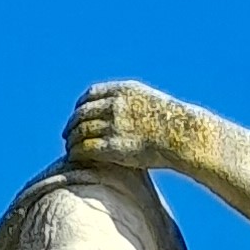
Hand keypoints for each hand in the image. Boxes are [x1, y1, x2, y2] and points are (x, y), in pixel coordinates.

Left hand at [64, 80, 180, 171]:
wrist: (181, 135)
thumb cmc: (171, 122)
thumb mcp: (149, 100)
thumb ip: (131, 102)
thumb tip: (123, 111)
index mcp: (123, 91)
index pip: (91, 94)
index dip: (80, 105)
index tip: (77, 114)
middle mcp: (115, 105)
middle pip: (82, 113)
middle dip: (72, 124)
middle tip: (67, 135)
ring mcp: (114, 126)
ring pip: (81, 131)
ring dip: (72, 140)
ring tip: (70, 149)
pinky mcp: (114, 146)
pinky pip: (87, 148)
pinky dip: (77, 152)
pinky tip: (74, 158)